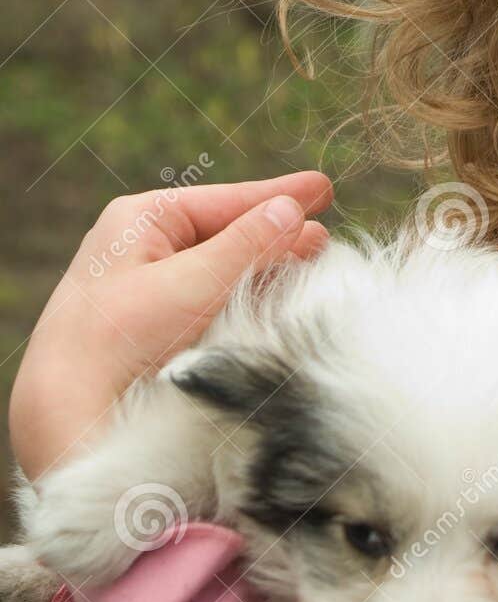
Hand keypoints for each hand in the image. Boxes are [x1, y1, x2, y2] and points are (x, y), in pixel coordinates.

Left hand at [8, 172, 332, 483]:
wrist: (70, 414)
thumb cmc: (121, 340)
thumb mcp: (194, 282)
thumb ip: (249, 244)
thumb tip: (292, 210)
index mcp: (142, 220)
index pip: (226, 200)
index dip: (279, 195)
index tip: (324, 187)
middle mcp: (144, 249)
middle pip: (227, 235)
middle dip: (276, 238)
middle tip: (324, 239)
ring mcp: (148, 291)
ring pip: (223, 272)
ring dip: (266, 273)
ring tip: (311, 270)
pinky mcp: (154, 332)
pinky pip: (212, 305)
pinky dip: (247, 302)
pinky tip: (276, 305)